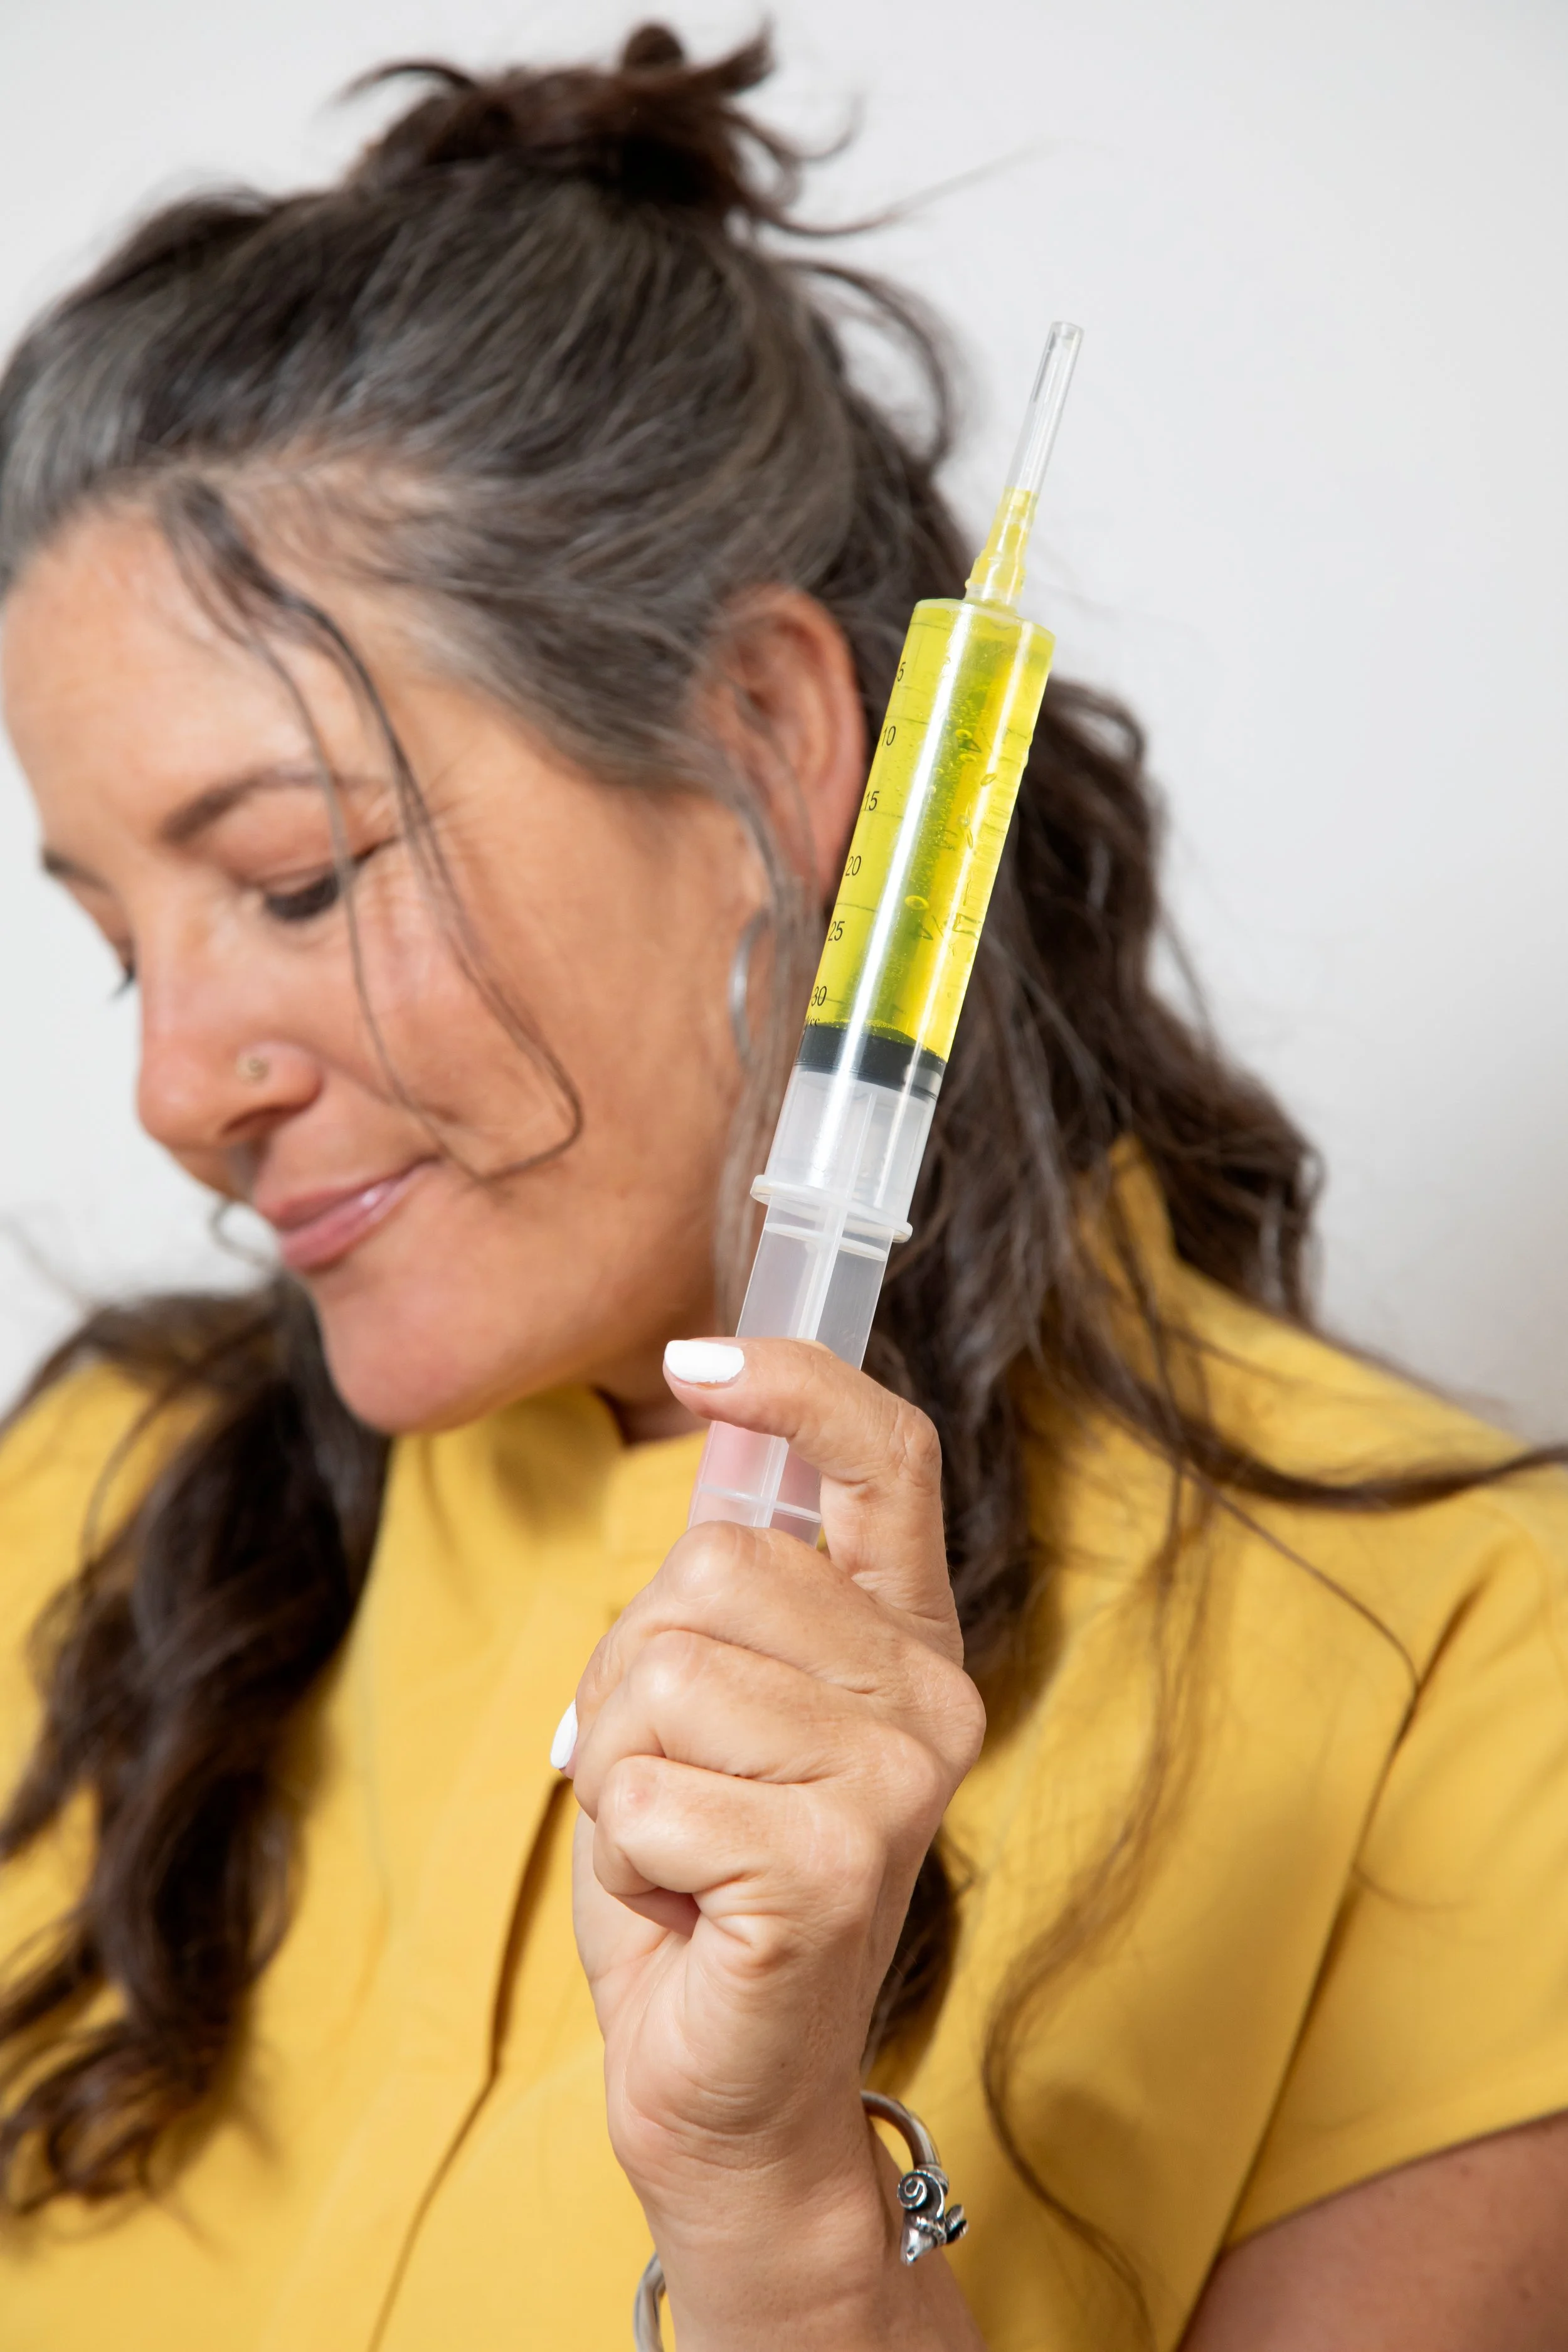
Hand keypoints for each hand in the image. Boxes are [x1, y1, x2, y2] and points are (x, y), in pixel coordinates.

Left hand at [564, 1337, 986, 2349]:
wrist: (725, 2091)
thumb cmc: (701, 1892)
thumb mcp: (706, 1712)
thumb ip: (719, 1598)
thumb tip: (700, 1431)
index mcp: (905, 1643)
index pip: (889, 1458)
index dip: (799, 1383)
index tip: (698, 1360)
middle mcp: (930, 1698)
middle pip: (714, 1564)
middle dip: (628, 1671)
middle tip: (659, 1779)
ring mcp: (896, 1780)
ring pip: (661, 1670)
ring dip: (613, 1768)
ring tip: (668, 1845)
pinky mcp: (835, 1863)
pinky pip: (643, 1789)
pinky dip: (618, 1852)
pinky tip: (680, 1907)